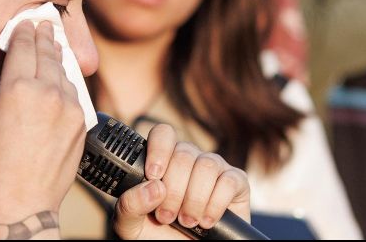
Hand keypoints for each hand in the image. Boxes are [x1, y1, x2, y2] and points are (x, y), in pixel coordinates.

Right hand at [0, 20, 84, 239]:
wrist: (22, 201)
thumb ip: (2, 87)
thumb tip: (13, 67)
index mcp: (18, 88)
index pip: (24, 46)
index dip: (24, 31)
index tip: (25, 22)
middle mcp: (47, 92)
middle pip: (47, 52)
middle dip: (44, 35)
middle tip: (44, 23)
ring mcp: (68, 106)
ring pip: (64, 71)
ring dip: (57, 56)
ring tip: (53, 44)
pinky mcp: (81, 121)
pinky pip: (73, 92)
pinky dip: (66, 82)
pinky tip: (61, 78)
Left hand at [112, 124, 250, 239]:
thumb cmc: (156, 234)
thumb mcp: (131, 224)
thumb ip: (129, 205)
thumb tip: (153, 187)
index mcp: (162, 158)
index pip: (163, 133)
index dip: (159, 149)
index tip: (153, 176)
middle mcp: (189, 158)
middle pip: (183, 154)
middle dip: (174, 190)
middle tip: (167, 216)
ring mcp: (214, 167)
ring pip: (207, 165)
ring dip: (194, 198)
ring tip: (187, 221)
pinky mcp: (236, 182)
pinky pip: (230, 181)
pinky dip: (216, 204)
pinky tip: (206, 220)